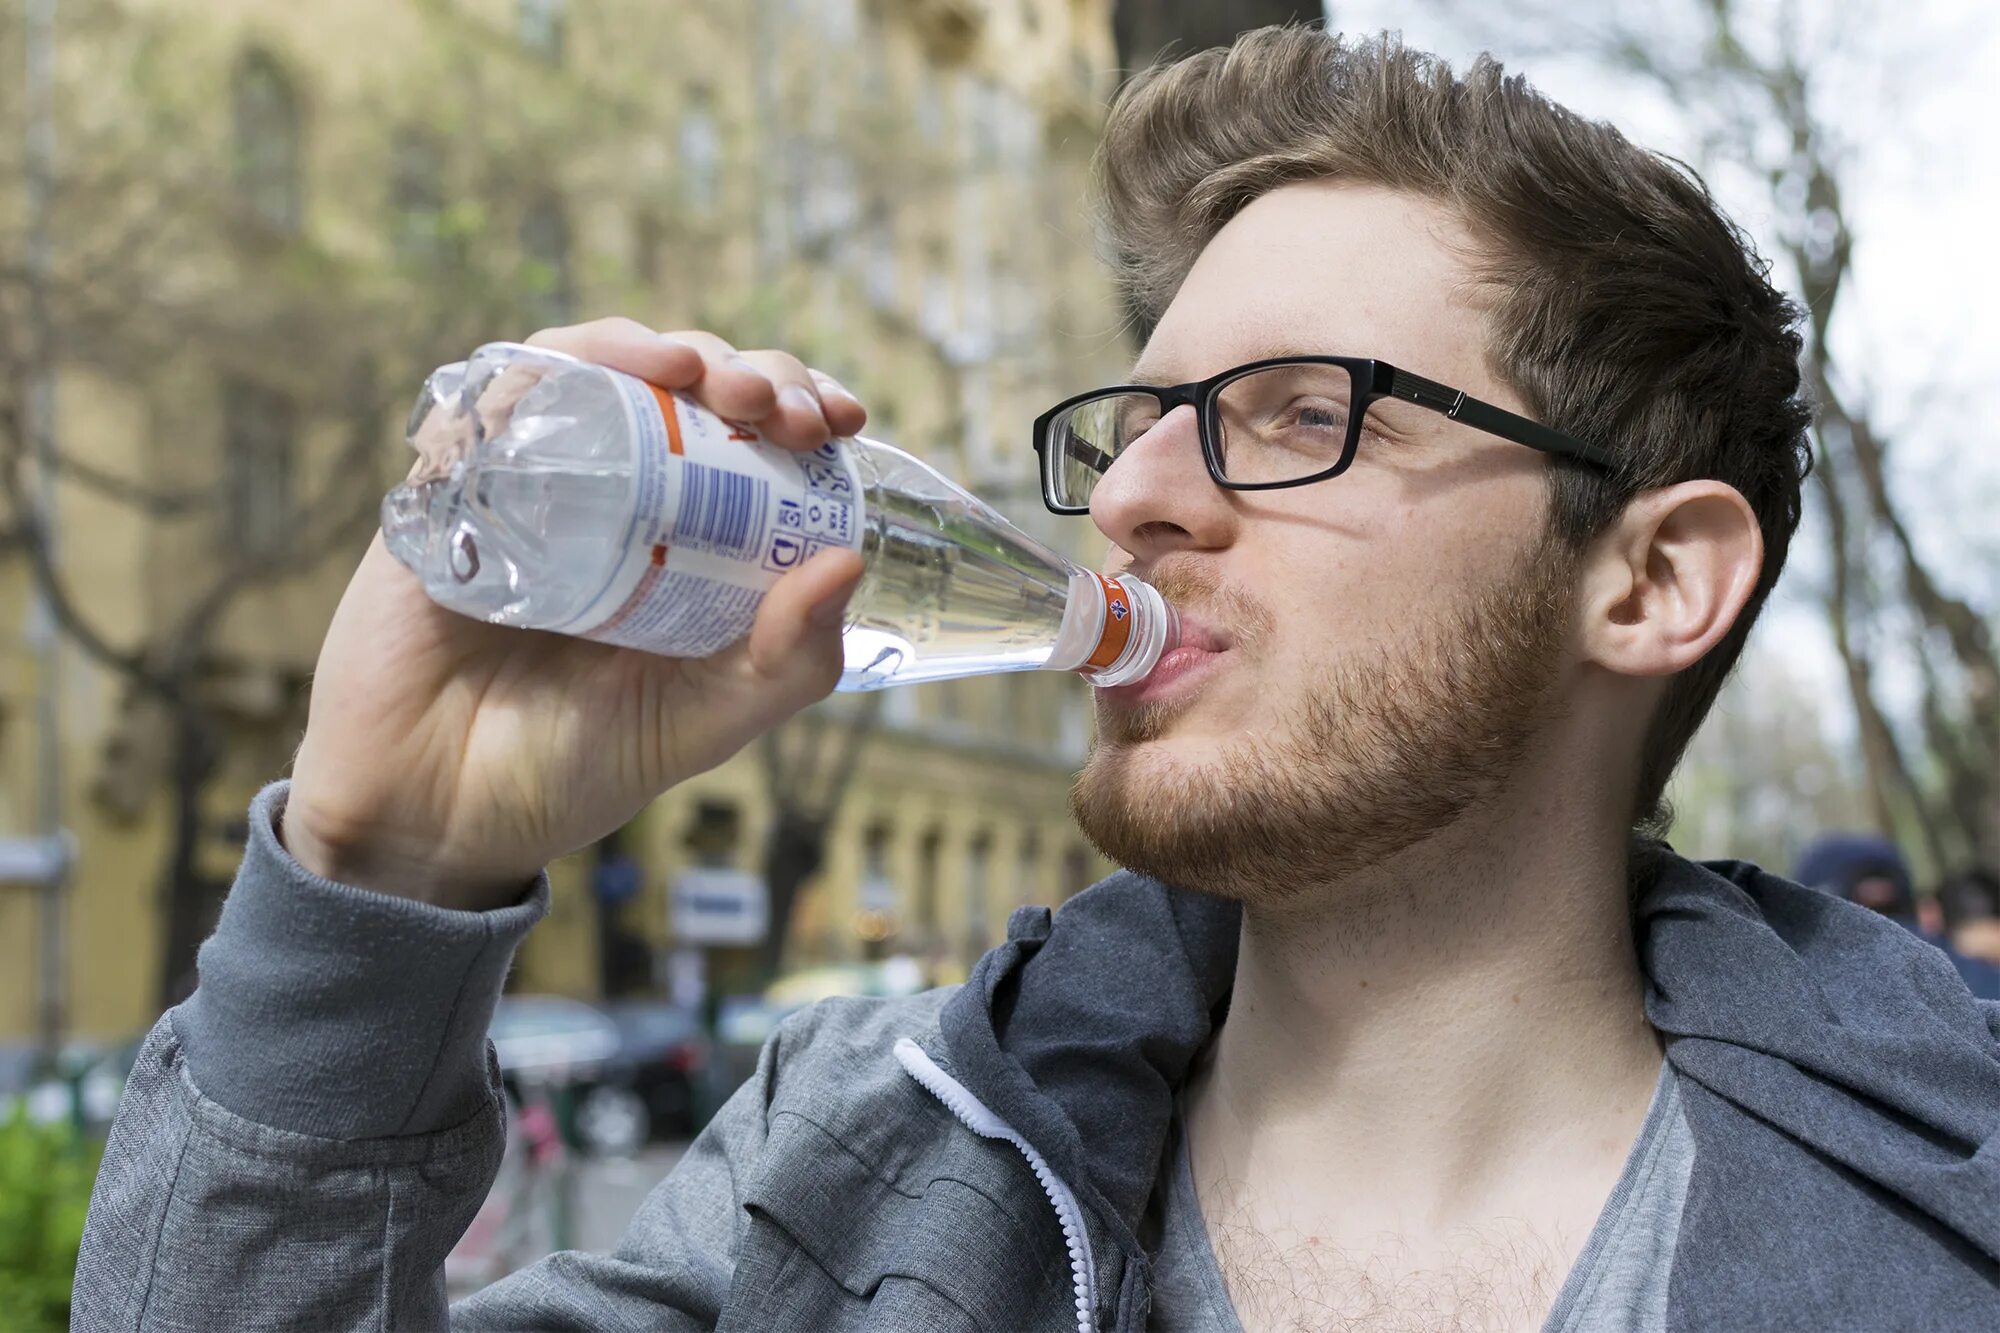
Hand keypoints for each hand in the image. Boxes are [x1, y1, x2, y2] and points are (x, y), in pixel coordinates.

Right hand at [285, 318, 868, 909]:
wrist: (439, 820)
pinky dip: (544, 373)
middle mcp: (610, 492)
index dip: (797, 405)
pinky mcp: (445, 490)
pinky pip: (486, 400)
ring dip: (652, 349)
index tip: (843, 419)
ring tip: (701, 374)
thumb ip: (786, 661)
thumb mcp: (706, 720)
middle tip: (779, 409)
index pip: (749, 436)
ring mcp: (525, 482)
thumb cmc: (574, 767)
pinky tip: (597, 377)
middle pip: (683, 384)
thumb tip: (848, 564)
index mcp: (681, 535)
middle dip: (745, 372)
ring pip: (591, 366)